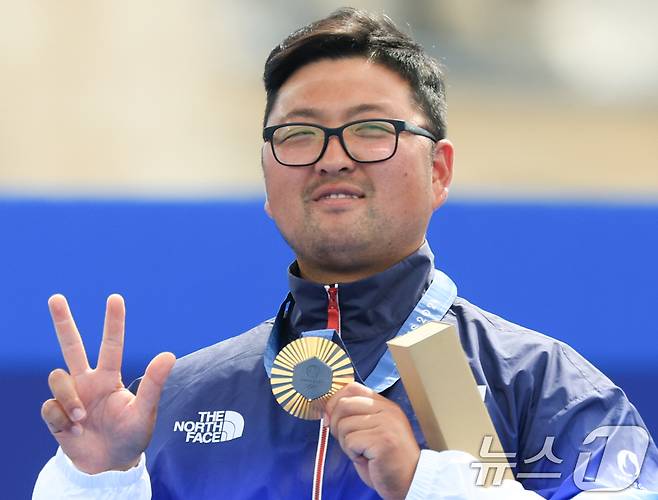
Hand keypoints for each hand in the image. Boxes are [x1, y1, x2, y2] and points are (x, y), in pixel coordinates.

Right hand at [40, 294, 175, 473]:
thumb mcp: (145, 411)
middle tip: (55, 297)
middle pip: (71, 346)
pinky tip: (73, 430)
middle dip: (62, 321)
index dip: (113, 322)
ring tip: (83, 419)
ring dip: (70, 399)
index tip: (115, 298)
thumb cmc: (132, 435)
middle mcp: (87, 381)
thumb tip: (169, 354)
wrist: (110, 464)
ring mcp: (70, 396)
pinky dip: (62, 419)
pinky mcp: (55, 415)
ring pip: (57, 377)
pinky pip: (49, 406)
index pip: (111, 344)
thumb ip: (153, 384)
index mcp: (110, 377)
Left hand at [325, 382, 420, 499]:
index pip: (352, 388)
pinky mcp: (382, 440)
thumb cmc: (387, 459)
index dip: (335, 401)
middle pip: (344, 404)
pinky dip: (352, 454)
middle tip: (348, 442)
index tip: (331, 418)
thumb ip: (355, 417)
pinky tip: (366, 458)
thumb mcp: (372, 431)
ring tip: (362, 452)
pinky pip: (350, 441)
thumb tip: (327, 412)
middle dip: (336, 425)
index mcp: (385, 405)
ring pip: (344, 425)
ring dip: (346, 444)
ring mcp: (386, 423)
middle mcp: (387, 410)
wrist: (410, 481)